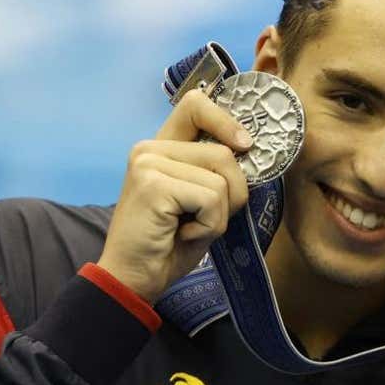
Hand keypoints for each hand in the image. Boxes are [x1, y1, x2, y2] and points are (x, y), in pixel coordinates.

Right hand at [98, 89, 252, 302]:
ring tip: (189, 227)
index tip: (245, 145)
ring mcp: (148, 163)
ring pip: (221, 180)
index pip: (196, 105)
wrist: (135, 278)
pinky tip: (182, 234)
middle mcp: (150, 148)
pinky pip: (212, 199)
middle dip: (232, 194)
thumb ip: (216, 172)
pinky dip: (209, 225)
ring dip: (219, 215)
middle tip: (203, 219)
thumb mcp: (201, 201)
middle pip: (224, 153)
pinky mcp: (153, 184)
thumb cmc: (170, 244)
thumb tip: (249, 148)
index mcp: (162, 148)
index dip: (226, 120)